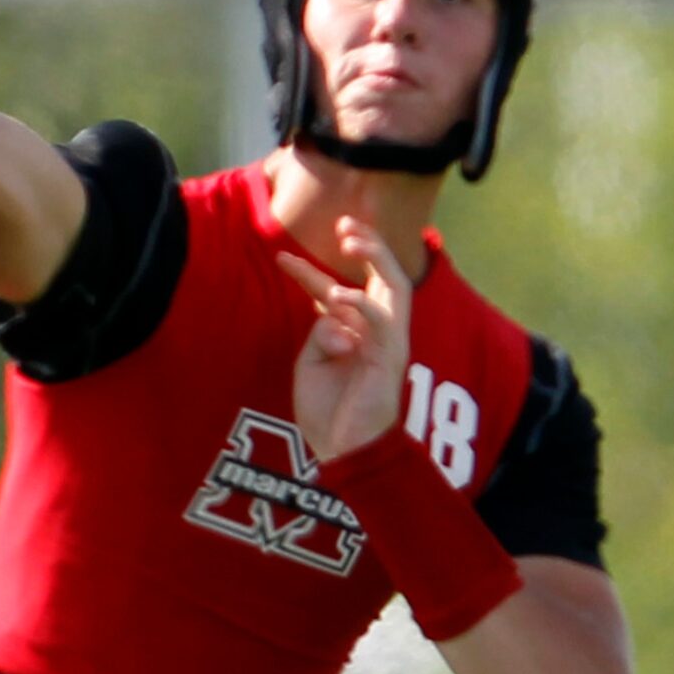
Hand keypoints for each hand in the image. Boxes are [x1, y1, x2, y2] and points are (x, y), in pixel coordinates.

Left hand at [276, 218, 411, 464]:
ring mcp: (387, 342)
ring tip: (351, 239)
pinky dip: (362, 304)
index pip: (334, 290)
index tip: (279, 256)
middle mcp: (377, 331)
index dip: (307, 272)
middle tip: (345, 223)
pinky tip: (341, 295)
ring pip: (394, 287)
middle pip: (384, 276)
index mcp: (354, 332)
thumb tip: (332, 311)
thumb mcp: (314, 362)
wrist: (344, 449)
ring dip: (376, 257)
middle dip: (370, 244)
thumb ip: (321, 332)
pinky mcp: (390, 358)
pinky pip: (382, 323)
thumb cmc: (329, 409)